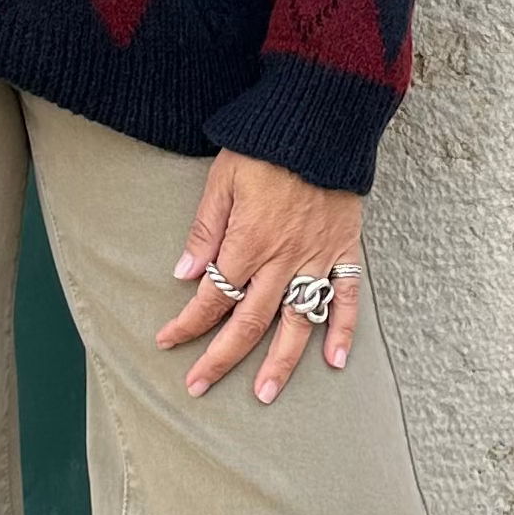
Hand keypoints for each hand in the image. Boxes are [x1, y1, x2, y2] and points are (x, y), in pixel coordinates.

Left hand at [157, 149, 364, 400]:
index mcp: (248, 243)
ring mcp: (317, 258)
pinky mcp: (345, 250)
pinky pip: (346, 297)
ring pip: (296, 321)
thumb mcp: (223, 180)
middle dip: (221, 358)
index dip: (187, 323)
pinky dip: (342, 330)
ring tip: (264, 394)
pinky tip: (335, 362)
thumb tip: (185, 274)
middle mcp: (283, 259)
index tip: (167, 341)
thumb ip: (205, 229)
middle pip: (248, 322)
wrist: (322, 119)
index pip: (212, 297)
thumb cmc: (266, 146)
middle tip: (199, 387)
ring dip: (280, 362)